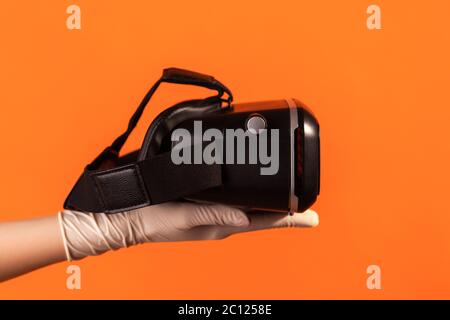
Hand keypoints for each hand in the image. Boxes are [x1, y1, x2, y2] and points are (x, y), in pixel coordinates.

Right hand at [59, 202, 318, 259]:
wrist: (134, 218)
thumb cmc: (156, 221)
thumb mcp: (185, 218)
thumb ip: (215, 214)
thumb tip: (245, 217)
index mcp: (223, 225)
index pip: (265, 222)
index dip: (290, 219)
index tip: (312, 217)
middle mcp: (224, 218)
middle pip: (263, 212)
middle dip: (286, 208)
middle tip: (306, 201)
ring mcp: (216, 211)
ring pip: (251, 204)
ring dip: (269, 198)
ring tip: (287, 191)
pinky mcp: (206, 203)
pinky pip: (234, 197)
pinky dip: (248, 190)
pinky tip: (250, 183)